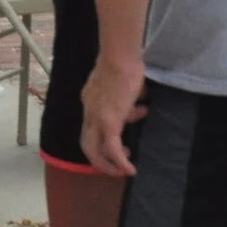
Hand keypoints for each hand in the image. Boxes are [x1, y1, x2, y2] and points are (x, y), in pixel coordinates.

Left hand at [80, 55, 146, 176]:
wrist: (121, 57)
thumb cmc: (125, 64)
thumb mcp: (125, 86)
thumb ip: (128, 99)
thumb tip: (139, 109)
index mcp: (90, 101)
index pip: (92, 125)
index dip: (105, 135)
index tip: (123, 141)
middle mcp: (89, 111)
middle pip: (86, 143)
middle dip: (99, 158)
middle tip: (115, 165)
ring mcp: (97, 117)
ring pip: (94, 149)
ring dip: (108, 163)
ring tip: (124, 168)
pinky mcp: (109, 122)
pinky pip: (113, 149)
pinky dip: (120, 162)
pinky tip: (131, 169)